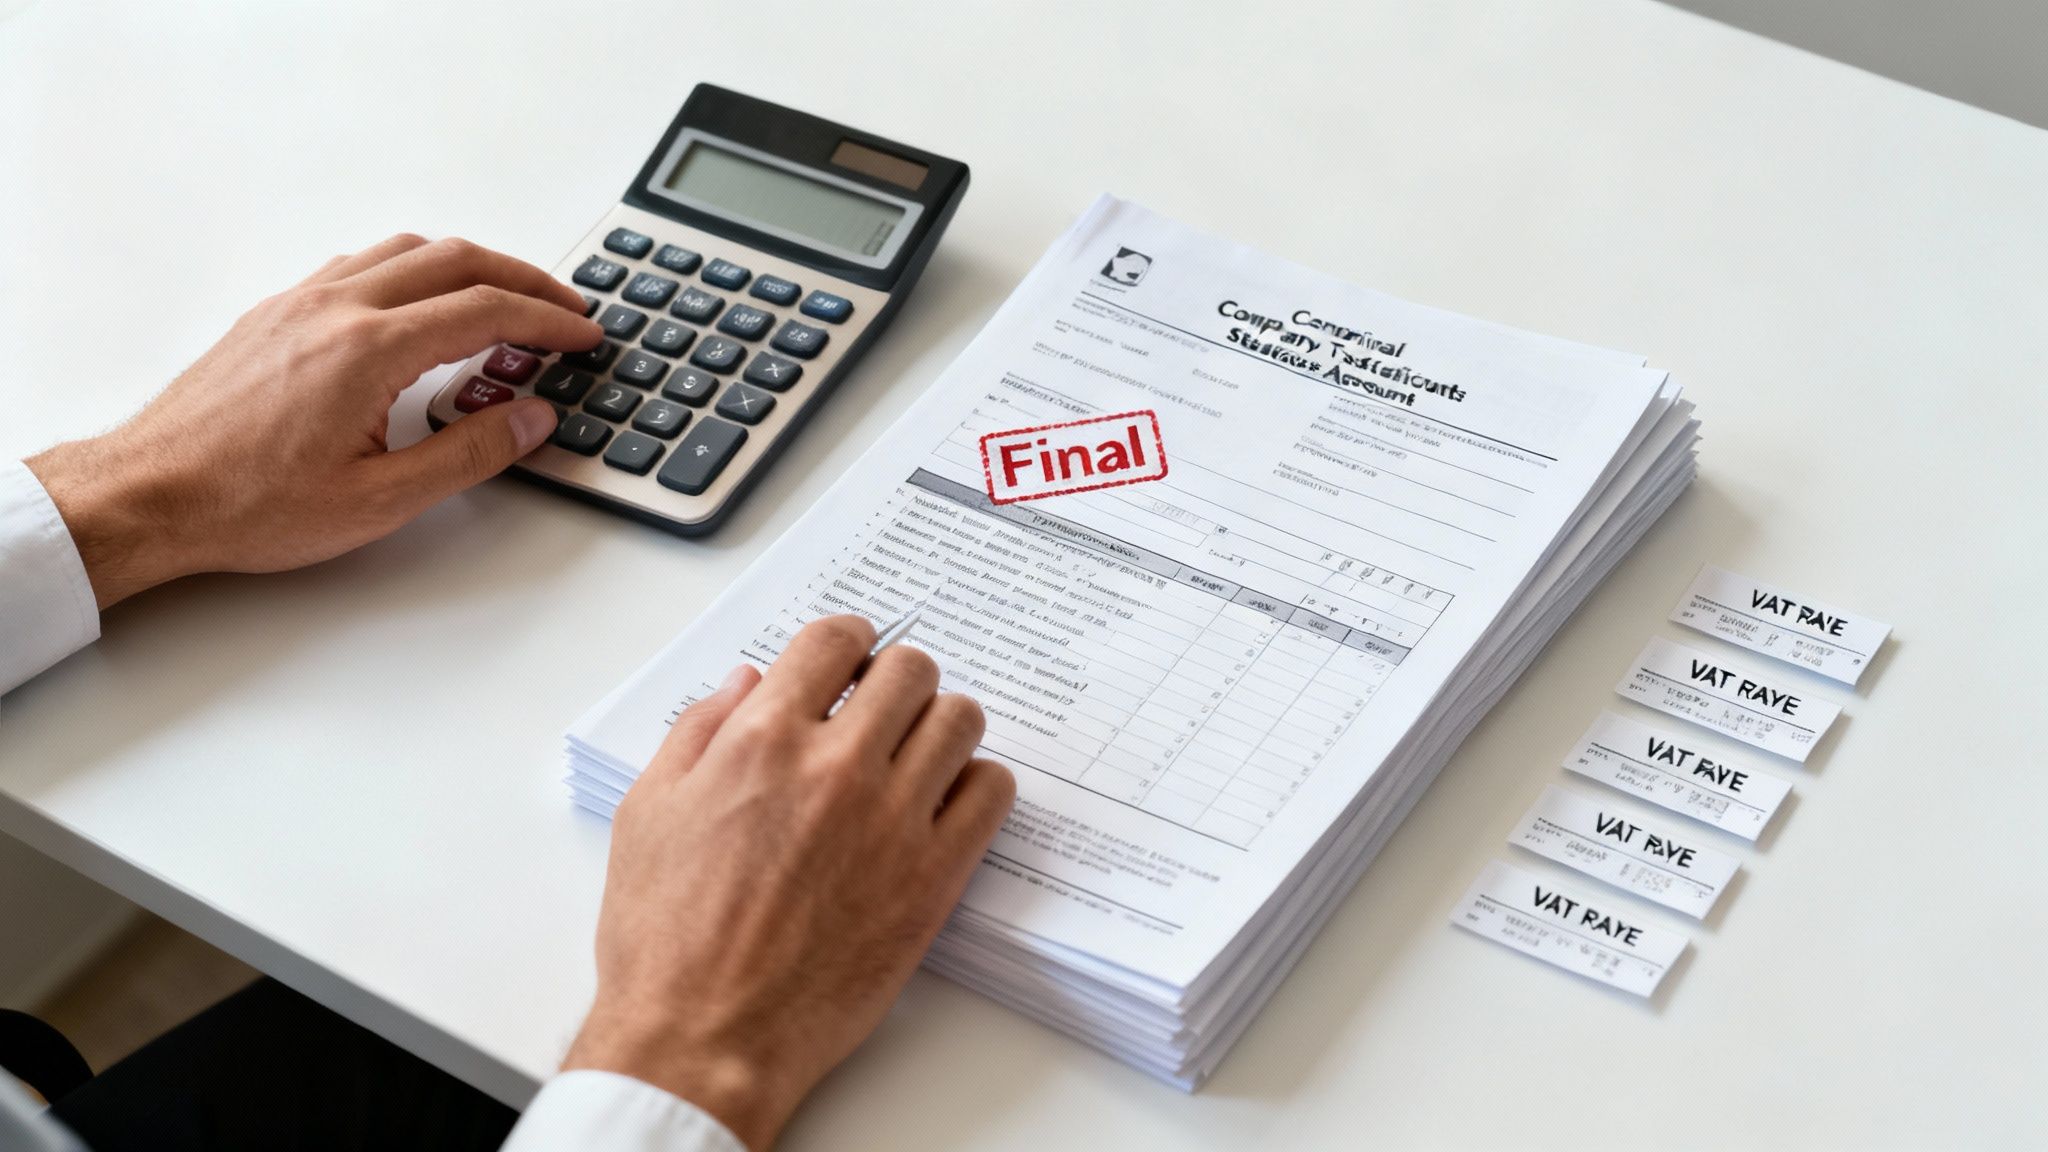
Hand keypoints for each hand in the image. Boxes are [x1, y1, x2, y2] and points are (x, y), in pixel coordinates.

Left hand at [25, 234, 601, 608]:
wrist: (151, 494)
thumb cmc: (249, 504)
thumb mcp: (381, 500)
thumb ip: (468, 452)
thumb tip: (531, 417)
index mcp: (368, 350)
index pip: (485, 311)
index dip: (546, 321)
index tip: (582, 335)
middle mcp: (335, 308)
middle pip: (455, 260)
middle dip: (523, 279)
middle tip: (564, 308)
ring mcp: (300, 302)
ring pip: (406, 250)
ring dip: (469, 265)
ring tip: (505, 299)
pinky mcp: (275, 313)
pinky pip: (361, 264)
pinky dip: (414, 270)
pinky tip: (422, 305)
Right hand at [563, 615, 1015, 1149]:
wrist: (704, 1035)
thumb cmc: (666, 938)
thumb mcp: (648, 812)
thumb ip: (700, 732)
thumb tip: (747, 682)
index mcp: (763, 742)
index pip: (836, 640)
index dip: (847, 642)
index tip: (851, 660)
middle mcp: (835, 768)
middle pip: (910, 670)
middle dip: (894, 680)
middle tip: (880, 713)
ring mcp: (892, 822)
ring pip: (960, 720)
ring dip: (940, 726)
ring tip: (915, 757)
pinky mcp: (933, 878)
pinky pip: (991, 794)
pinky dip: (976, 786)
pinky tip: (942, 806)